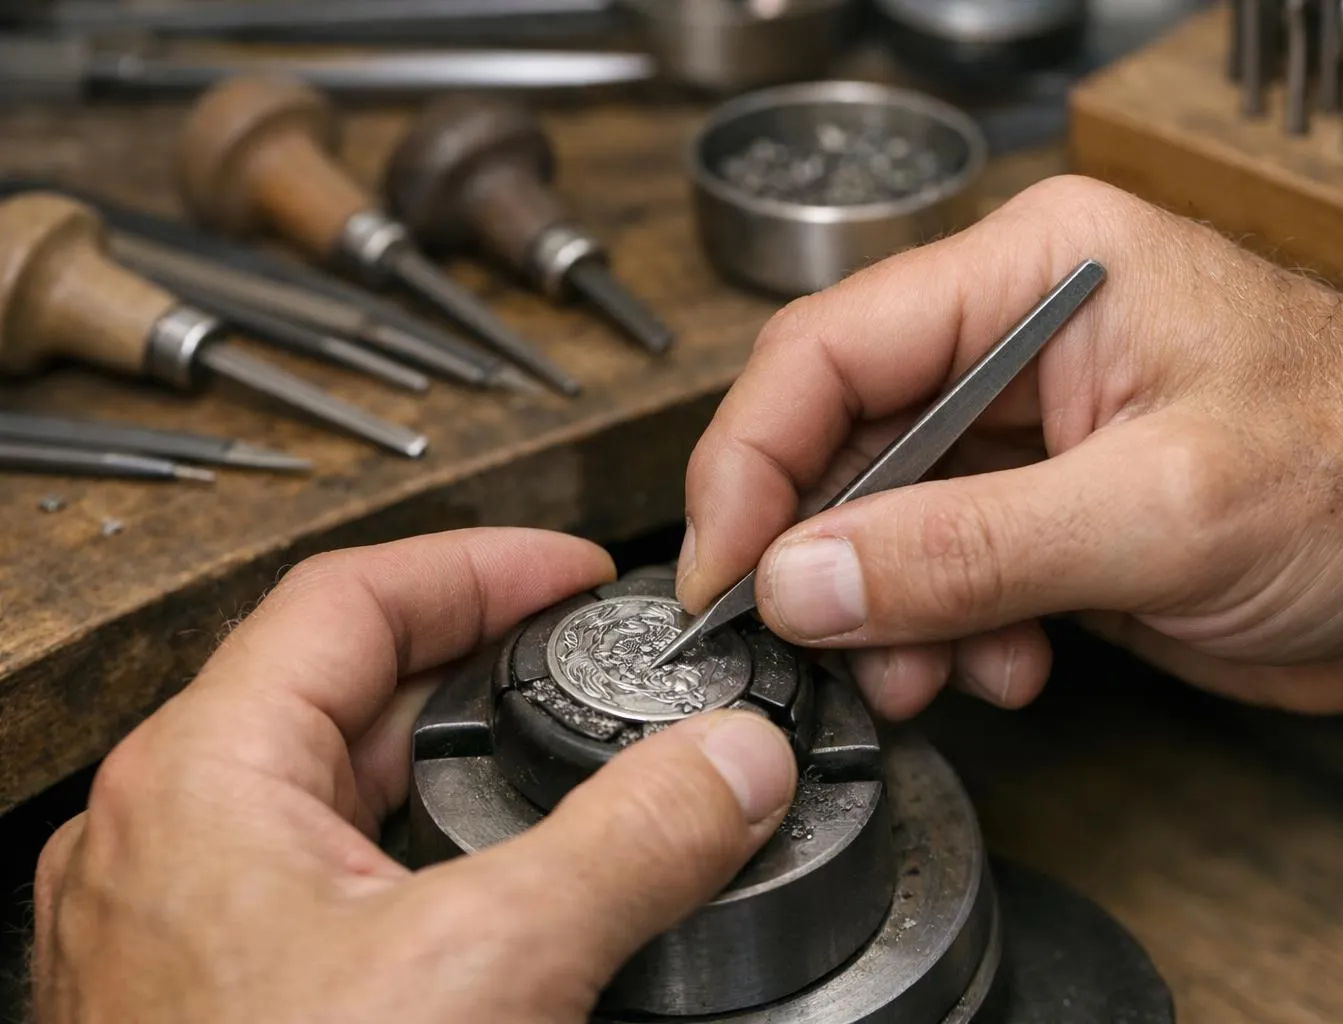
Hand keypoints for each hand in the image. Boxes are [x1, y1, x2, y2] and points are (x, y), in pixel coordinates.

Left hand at [32, 529, 796, 1022]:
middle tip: (573, 644)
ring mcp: (182, 921)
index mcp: (202, 779)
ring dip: (441, 748)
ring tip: (540, 732)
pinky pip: (323, 871)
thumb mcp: (489, 969)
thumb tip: (734, 764)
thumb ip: (630, 845)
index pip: (352, 599)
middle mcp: (170, 838)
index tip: (573, 571)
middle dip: (474, 653)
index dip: (481, 566)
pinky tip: (481, 872)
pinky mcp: (216, 994)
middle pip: (339, 682)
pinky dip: (415, 840)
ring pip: (328, 782)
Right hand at [678, 175, 1342, 739]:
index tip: (722, 569)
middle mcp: (1015, 340)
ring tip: (923, 674)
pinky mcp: (1043, 515)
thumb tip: (803, 578)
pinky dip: (945, 637)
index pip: (828, 349)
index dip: (752, 462)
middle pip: (840, 439)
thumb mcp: (1159, 511)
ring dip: (884, 613)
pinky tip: (1007, 667)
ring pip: (880, 520)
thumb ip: (967, 547)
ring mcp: (1026, 434)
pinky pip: (939, 575)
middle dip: (823, 556)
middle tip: (816, 646)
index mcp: (1037, 272)